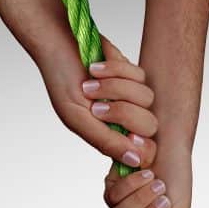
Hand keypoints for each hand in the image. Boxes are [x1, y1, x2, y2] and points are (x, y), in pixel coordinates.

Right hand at [39, 36, 156, 168]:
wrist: (58, 45)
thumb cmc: (62, 84)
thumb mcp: (78, 118)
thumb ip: (106, 141)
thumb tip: (134, 162)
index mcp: (113, 138)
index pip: (145, 153)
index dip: (141, 146)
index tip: (128, 135)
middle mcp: (126, 120)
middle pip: (149, 125)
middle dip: (123, 113)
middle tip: (96, 106)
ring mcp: (132, 95)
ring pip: (146, 98)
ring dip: (115, 88)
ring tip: (90, 82)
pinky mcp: (133, 73)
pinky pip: (139, 75)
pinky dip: (116, 70)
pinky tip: (95, 68)